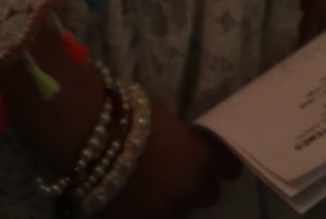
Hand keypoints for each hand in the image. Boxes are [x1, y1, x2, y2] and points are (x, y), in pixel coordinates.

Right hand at [108, 102, 238, 217]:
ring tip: (155, 185)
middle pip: (210, 195)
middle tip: (182, 172)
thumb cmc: (134, 116)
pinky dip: (150, 210)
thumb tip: (189, 148)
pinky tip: (138, 197)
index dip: (222, 163)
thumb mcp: (172, 123)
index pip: (231, 169)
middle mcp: (189, 191)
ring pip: (182, 210)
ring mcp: (165, 213)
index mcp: (202, 161)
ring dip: (174, 199)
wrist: (94, 139)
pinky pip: (156, 218)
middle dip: (198, 184)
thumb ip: (187, 142)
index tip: (213, 158)